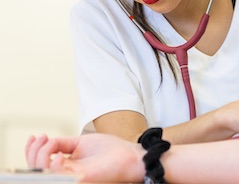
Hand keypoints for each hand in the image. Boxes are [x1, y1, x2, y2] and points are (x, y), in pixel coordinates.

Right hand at [25, 133, 144, 182]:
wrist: (130, 155)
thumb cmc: (111, 151)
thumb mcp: (82, 142)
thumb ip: (63, 143)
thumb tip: (48, 141)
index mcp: (66, 166)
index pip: (40, 163)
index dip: (32, 150)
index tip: (35, 135)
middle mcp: (66, 174)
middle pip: (36, 170)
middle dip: (33, 152)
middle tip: (42, 137)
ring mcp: (72, 178)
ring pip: (43, 175)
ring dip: (40, 157)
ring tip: (50, 143)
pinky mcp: (80, 180)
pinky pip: (59, 177)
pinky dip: (53, 166)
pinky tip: (59, 155)